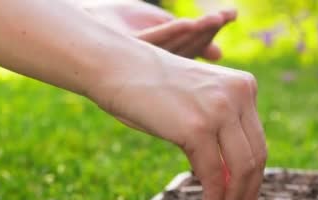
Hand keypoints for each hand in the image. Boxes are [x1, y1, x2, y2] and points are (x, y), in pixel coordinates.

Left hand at [81, 0, 235, 59]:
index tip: (230, 15)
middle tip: (222, 18)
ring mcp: (140, 59)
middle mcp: (153, 65)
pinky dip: (171, 33)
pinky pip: (152, 44)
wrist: (87, 20)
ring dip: (194, 34)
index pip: (192, 49)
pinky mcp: (127, 49)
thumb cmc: (122, 24)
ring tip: (213, 19)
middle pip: (186, 52)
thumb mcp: (161, 27)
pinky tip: (188, 24)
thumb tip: (219, 55)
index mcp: (163, 63)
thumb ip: (189, 38)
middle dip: (206, 34)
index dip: (210, 34)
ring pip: (173, 50)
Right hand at [90, 49, 266, 199]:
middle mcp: (239, 94)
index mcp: (243, 86)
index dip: (255, 178)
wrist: (117, 67)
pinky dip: (213, 199)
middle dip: (248, 193)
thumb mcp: (194, 105)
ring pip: (243, 168)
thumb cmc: (149, 89)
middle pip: (257, 156)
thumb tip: (234, 181)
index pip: (258, 141)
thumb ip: (218, 132)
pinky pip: (214, 175)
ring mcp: (220, 109)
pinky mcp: (197, 127)